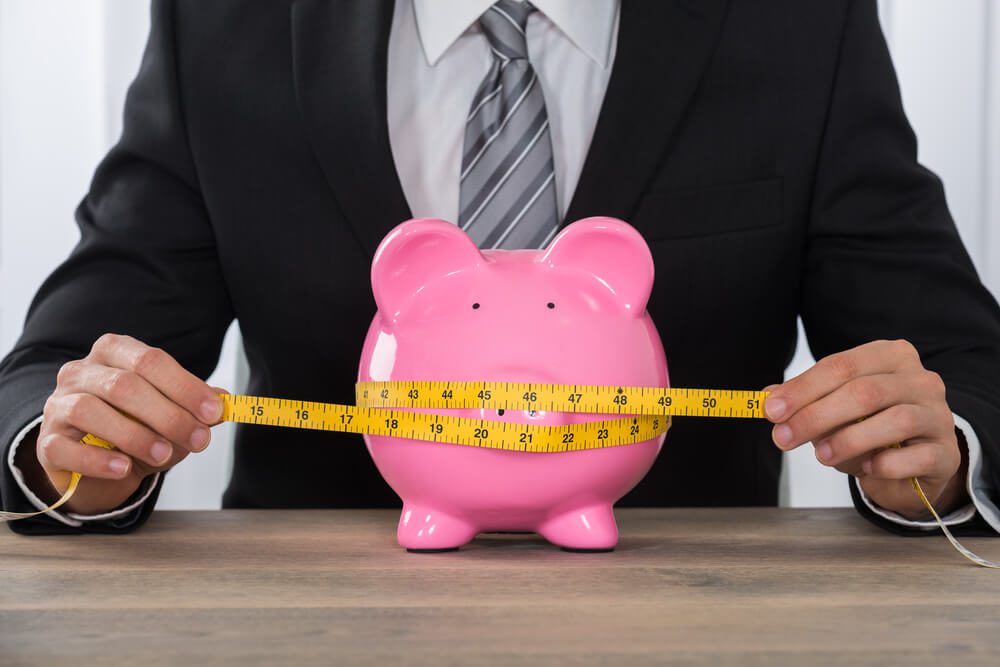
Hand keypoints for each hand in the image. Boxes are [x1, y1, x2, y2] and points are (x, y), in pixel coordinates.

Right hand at [24, 334, 223, 514]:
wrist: (96, 463)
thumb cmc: (137, 427)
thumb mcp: (171, 414)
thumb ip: (195, 407)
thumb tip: (225, 402)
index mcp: (115, 353)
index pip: (150, 360)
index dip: (185, 386)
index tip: (214, 411)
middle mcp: (81, 372)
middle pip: (124, 385)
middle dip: (167, 414)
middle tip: (198, 440)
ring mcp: (58, 405)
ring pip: (90, 410)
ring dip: (134, 434)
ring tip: (165, 455)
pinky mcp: (46, 442)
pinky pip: (64, 448)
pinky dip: (96, 459)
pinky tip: (124, 468)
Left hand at [763, 339, 967, 519]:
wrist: (914, 461)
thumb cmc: (870, 425)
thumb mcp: (834, 408)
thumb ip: (804, 400)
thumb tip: (767, 399)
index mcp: (889, 356)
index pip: (842, 365)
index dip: (803, 388)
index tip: (771, 410)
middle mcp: (920, 379)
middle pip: (864, 392)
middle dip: (816, 416)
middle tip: (783, 438)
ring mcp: (938, 414)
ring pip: (895, 421)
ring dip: (849, 440)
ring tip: (821, 456)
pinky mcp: (947, 451)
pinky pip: (917, 456)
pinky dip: (886, 464)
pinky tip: (867, 469)